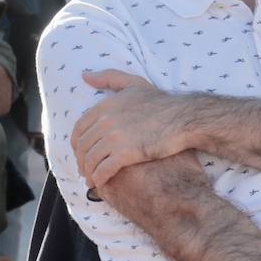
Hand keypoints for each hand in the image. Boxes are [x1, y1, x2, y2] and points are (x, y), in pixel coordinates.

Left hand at [71, 69, 189, 187]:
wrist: (183, 119)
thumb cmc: (162, 103)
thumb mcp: (134, 83)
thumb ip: (109, 77)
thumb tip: (85, 76)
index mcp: (105, 106)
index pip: (79, 128)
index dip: (76, 144)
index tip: (81, 152)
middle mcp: (106, 121)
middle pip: (83, 146)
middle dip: (81, 161)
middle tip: (85, 170)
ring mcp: (114, 138)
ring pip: (91, 160)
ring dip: (88, 172)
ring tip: (92, 180)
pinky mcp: (126, 154)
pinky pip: (103, 170)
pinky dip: (99, 179)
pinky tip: (101, 184)